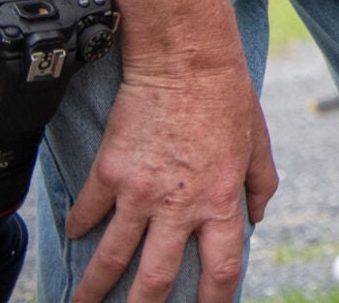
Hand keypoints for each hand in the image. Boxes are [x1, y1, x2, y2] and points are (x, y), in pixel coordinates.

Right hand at [66, 60, 275, 302]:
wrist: (185, 59)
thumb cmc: (227, 96)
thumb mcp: (258, 142)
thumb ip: (261, 183)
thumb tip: (258, 216)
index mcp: (221, 201)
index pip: (221, 269)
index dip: (214, 300)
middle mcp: (179, 205)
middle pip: (154, 279)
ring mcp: (139, 192)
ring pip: (109, 257)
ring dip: (93, 288)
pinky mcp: (108, 172)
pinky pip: (87, 212)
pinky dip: (79, 226)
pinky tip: (77, 235)